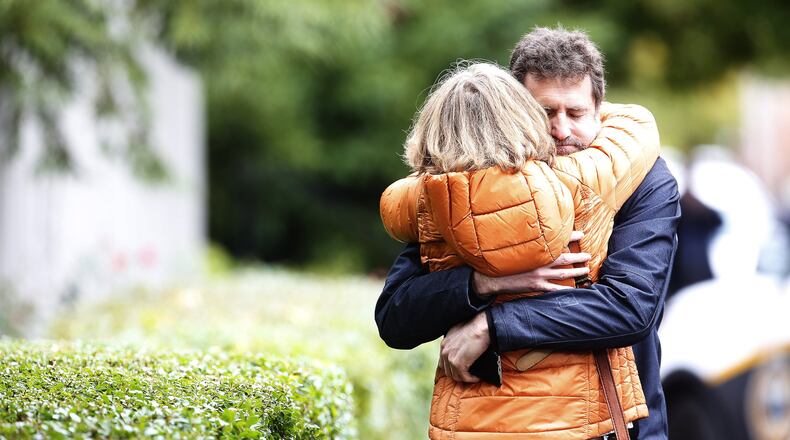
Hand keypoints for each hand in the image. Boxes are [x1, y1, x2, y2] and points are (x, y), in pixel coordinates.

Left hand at [439, 312, 488, 382]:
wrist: (480, 327)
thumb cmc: (473, 328)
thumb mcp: (458, 333)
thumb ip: (455, 342)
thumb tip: (460, 351)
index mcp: (443, 344)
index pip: (443, 362)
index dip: (451, 368)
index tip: (461, 369)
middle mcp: (444, 352)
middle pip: (448, 371)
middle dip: (458, 374)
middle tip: (468, 374)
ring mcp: (450, 358)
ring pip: (455, 376)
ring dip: (465, 378)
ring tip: (473, 376)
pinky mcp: (458, 364)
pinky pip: (464, 377)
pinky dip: (471, 379)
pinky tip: (477, 377)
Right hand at [473, 231, 590, 295]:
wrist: (492, 277)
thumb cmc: (504, 262)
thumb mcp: (515, 250)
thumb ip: (529, 245)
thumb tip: (539, 237)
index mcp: (535, 251)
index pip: (556, 241)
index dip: (570, 237)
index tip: (582, 234)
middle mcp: (539, 262)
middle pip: (564, 258)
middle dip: (578, 256)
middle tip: (589, 255)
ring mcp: (538, 275)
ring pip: (562, 273)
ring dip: (576, 271)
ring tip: (585, 269)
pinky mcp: (536, 287)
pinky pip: (554, 289)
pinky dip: (565, 290)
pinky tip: (574, 290)